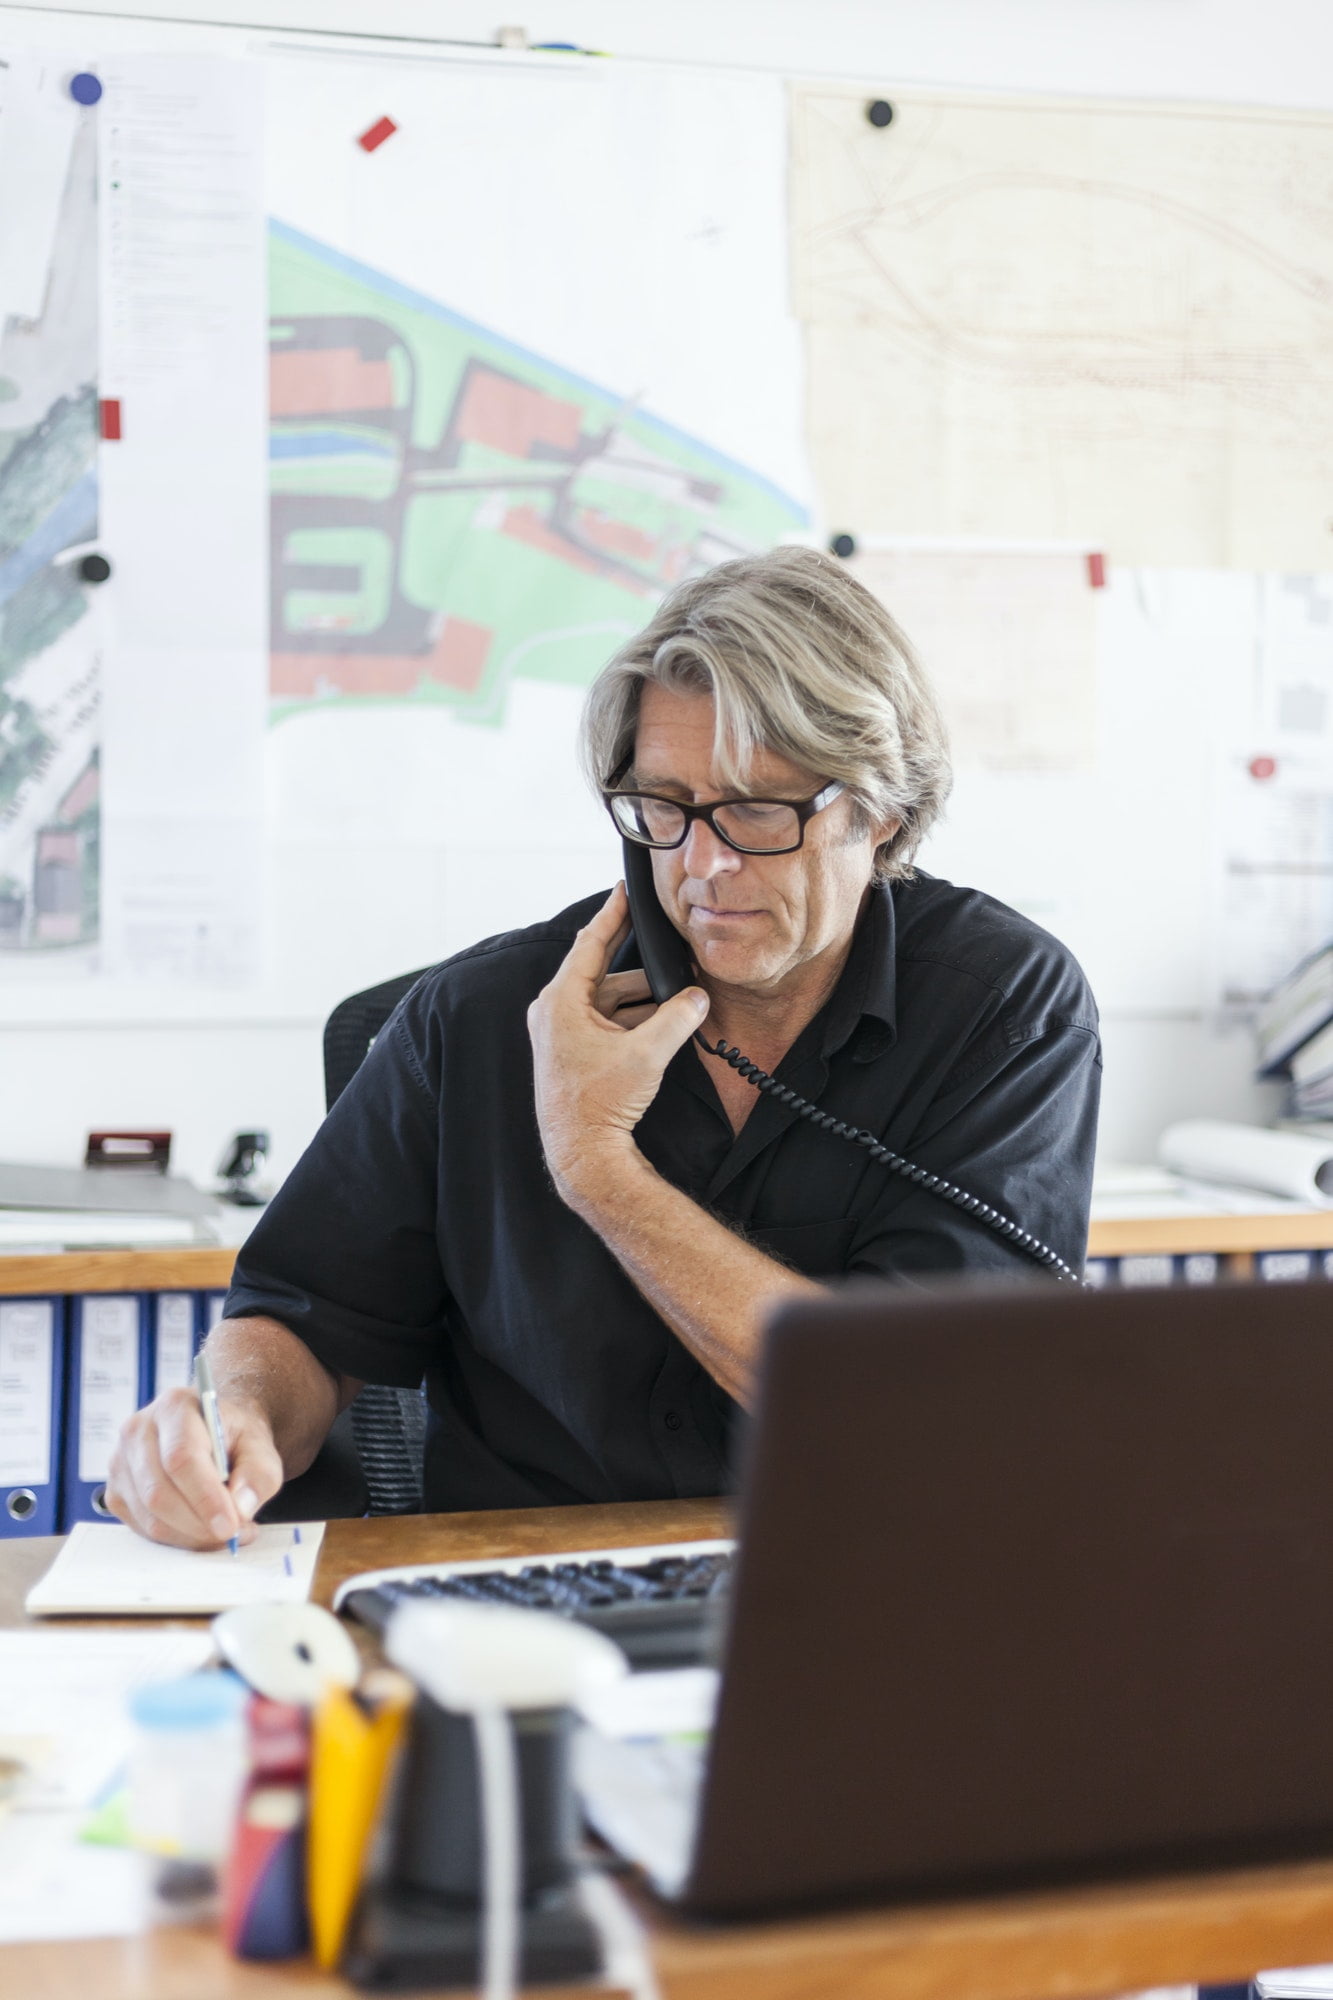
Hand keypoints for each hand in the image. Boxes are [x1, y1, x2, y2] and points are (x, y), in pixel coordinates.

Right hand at [105, 1387, 284, 1548]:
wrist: (213, 1432)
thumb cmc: (233, 1436)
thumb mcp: (260, 1445)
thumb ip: (259, 1473)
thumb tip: (241, 1506)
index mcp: (174, 1407)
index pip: (181, 1458)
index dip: (205, 1498)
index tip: (230, 1525)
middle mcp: (138, 1430)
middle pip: (159, 1493)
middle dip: (199, 1525)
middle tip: (235, 1534)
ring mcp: (120, 1462)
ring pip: (150, 1517)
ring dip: (191, 1536)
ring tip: (227, 1531)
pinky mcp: (116, 1492)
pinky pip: (143, 1529)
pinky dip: (177, 1539)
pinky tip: (202, 1529)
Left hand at [528, 882, 707, 1200]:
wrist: (582, 1155)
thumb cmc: (599, 1105)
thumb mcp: (648, 1054)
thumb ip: (678, 1018)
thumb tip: (698, 997)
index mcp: (561, 1000)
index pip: (591, 941)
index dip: (613, 913)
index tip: (625, 888)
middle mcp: (554, 1011)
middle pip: (606, 974)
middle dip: (645, 972)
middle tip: (676, 958)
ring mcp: (560, 1033)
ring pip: (609, 1001)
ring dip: (643, 1003)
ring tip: (679, 1003)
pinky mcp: (570, 1052)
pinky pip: (605, 1022)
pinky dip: (632, 1021)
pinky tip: (663, 1027)